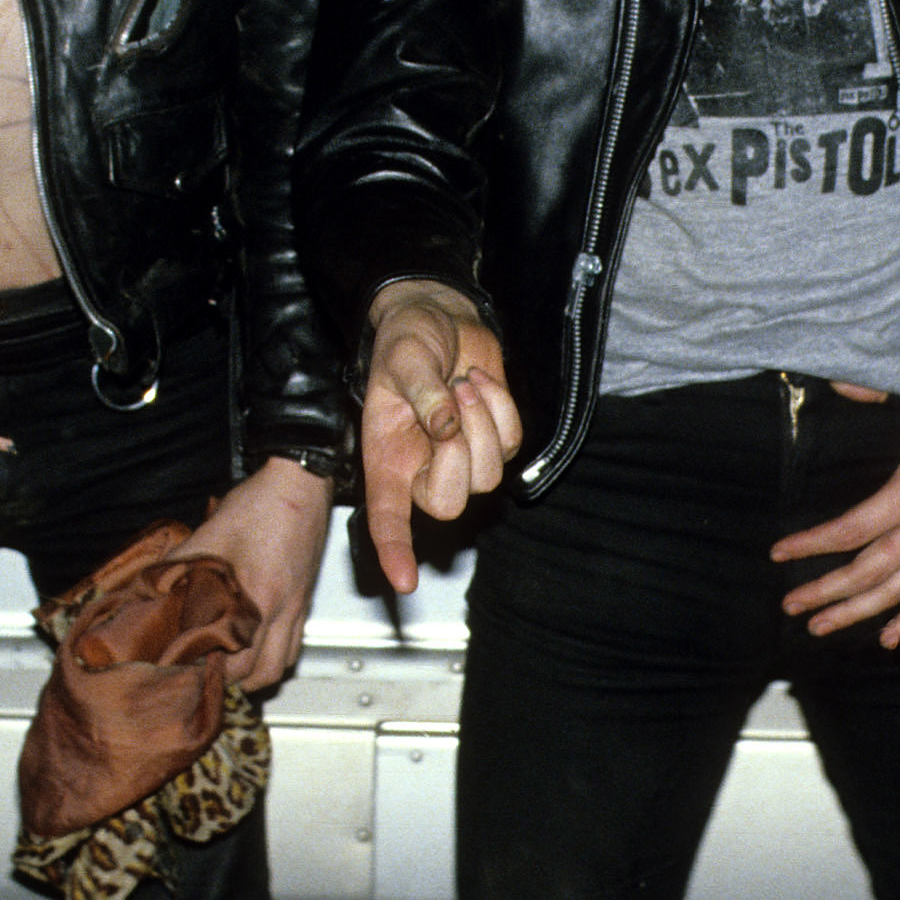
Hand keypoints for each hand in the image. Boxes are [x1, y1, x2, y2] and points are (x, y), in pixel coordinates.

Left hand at [173, 457, 335, 691]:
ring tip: (231, 670)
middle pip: (260, 672)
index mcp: (255, 597)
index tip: (186, 669)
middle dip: (231, 681)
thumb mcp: (209, 534)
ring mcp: (296, 607)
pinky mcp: (304, 599)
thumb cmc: (259, 505)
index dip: (208, 669)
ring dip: (256, 675)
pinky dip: (276, 656)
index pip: (232, 657)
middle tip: (205, 674)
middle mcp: (280, 609)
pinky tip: (257, 648)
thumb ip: (179, 565)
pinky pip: (294, 644)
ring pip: (282, 664)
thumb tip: (149, 586)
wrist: (300, 482)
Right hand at [357, 279, 520, 593]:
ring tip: (460, 382)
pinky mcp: (494, 440)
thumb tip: (446, 430)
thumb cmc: (406, 341)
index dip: (394, 549)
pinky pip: (511, 443)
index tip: (403, 582)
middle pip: (449, 503)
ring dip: (482, 420)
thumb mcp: (403, 359)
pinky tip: (478, 382)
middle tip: (451, 398)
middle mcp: (423, 468)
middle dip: (460, 452)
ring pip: (487, 474)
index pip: (388, 516)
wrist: (436, 317)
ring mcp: (463, 458)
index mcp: (388, 458)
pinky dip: (501, 407)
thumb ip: (422, 394)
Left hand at [772, 369, 899, 647]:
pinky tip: (890, 638)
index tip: (781, 553)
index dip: (813, 544)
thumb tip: (840, 382)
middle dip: (825, 591)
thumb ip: (878, 395)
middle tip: (791, 605)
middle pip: (866, 571)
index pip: (851, 530)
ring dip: (857, 613)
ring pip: (896, 591)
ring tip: (822, 628)